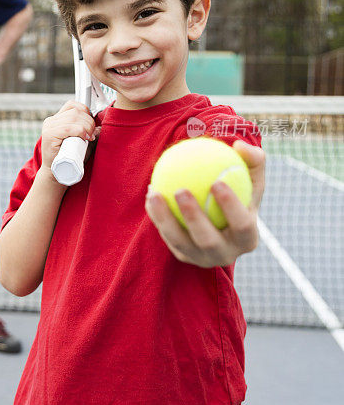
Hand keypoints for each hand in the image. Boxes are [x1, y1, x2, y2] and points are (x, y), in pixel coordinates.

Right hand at [41, 100, 98, 173]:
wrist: (57, 173)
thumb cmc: (69, 159)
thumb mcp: (81, 142)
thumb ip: (89, 133)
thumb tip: (100, 128)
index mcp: (57, 119)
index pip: (72, 105)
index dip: (85, 110)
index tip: (91, 124)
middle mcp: (51, 121)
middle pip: (75, 111)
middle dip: (89, 122)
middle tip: (92, 134)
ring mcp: (49, 127)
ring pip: (73, 118)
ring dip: (86, 127)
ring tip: (89, 138)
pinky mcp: (49, 135)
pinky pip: (68, 128)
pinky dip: (79, 131)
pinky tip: (85, 138)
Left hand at [145, 141, 265, 267]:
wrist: (221, 216)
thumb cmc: (240, 190)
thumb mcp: (251, 176)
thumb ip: (252, 158)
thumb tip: (239, 146)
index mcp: (248, 239)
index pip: (242, 225)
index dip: (231, 207)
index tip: (217, 182)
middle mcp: (226, 254)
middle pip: (208, 240)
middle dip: (194, 218)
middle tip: (180, 190)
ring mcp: (202, 258)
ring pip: (180, 241)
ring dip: (165, 218)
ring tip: (154, 193)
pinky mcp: (183, 256)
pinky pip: (166, 236)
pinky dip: (157, 215)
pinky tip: (150, 192)